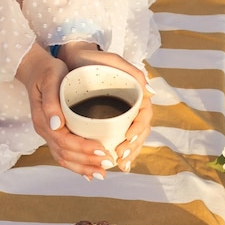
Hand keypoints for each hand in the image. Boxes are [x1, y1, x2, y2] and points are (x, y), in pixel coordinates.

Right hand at [16, 43, 113, 178]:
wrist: (37, 69)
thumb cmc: (47, 71)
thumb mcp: (51, 79)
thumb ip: (51, 101)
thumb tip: (56, 125)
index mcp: (43, 120)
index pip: (64, 141)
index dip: (84, 148)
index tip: (103, 150)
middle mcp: (45, 131)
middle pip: (65, 155)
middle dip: (87, 162)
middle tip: (109, 164)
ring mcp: (49, 134)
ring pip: (64, 159)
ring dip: (83, 168)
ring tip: (102, 173)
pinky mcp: (55, 134)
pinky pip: (64, 155)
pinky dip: (77, 165)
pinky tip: (89, 172)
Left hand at [58, 42, 153, 171]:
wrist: (73, 61)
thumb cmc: (92, 60)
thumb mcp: (112, 60)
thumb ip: (133, 72)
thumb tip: (151, 94)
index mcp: (136, 95)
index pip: (144, 116)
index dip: (138, 129)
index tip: (127, 138)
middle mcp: (131, 108)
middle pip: (141, 132)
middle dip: (134, 147)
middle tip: (121, 156)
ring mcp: (121, 116)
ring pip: (132, 140)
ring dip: (130, 154)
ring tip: (120, 164)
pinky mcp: (109, 122)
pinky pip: (119, 140)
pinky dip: (120, 153)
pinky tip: (117, 164)